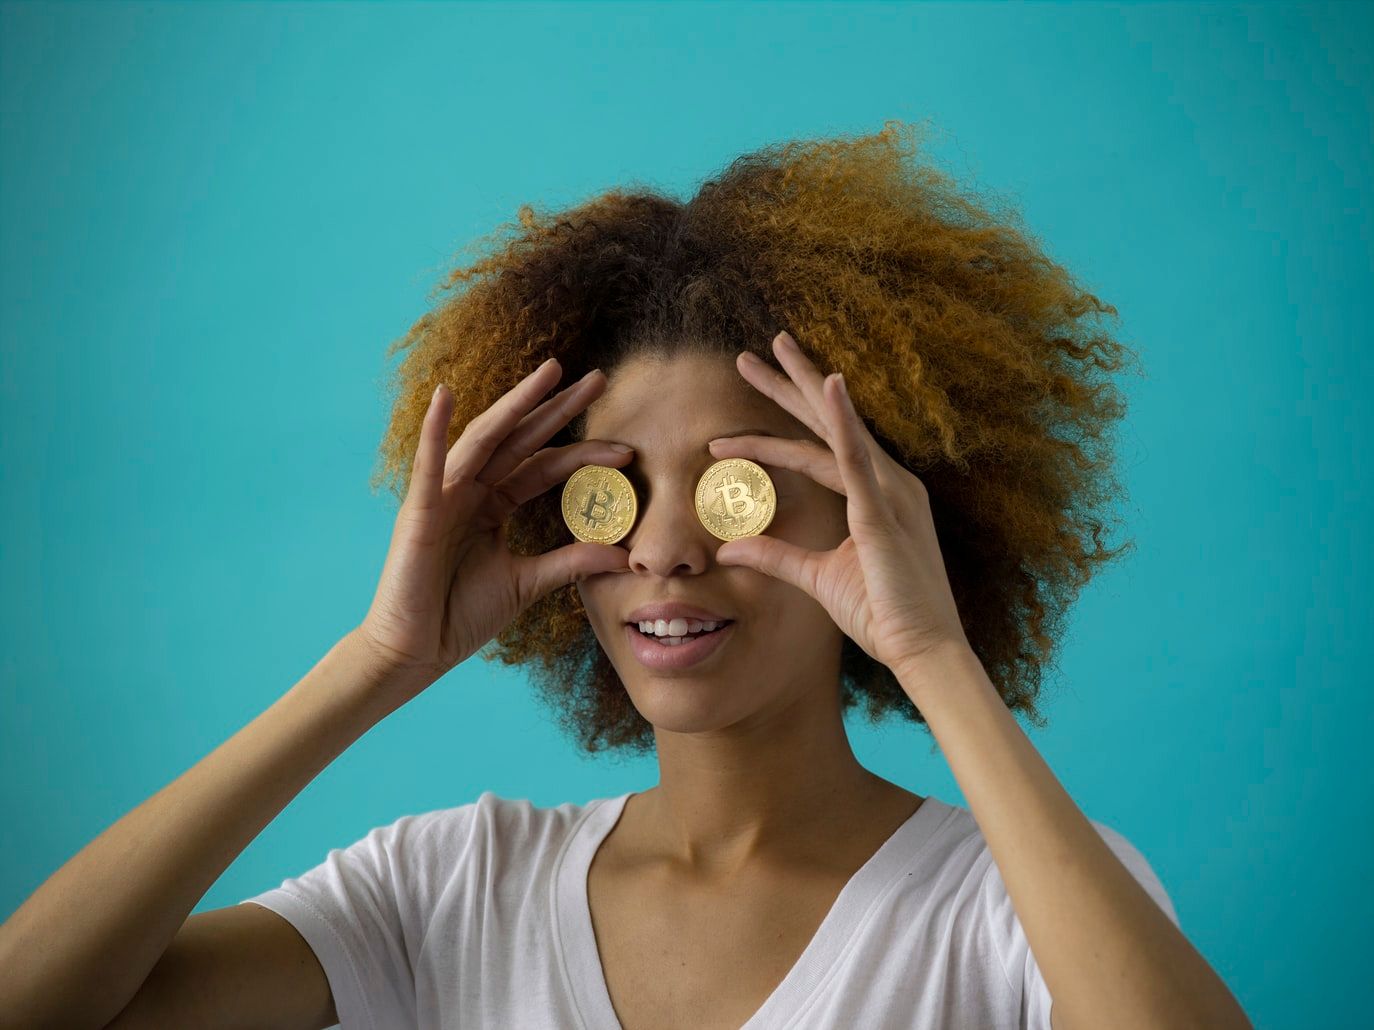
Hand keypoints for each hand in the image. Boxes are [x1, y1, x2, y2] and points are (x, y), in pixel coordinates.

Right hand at [355, 359, 633, 691]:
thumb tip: (625, 555)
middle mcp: (470, 491)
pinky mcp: (418, 512)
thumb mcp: (528, 584)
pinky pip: (428, 466)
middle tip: (600, 378)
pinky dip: (434, 430)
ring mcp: (443, 496)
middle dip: (558, 407)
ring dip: (515, 404)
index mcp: (494, 505)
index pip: (545, 467)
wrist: (415, 653)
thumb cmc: (460, 616)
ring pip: (485, 439)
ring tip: (548, 373)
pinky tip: (444, 397)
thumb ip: (571, 562)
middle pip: (522, 440)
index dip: (584, 454)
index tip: (628, 450)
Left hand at [707, 330, 970, 676]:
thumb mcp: (818, 578)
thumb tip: (730, 548)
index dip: (772, 436)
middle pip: (826, 423)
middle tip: (751, 353)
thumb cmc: (883, 615)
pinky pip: (857, 459)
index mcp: (877, 494)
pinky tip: (827, 384)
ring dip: (801, 387)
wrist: (924, 651)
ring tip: (770, 352)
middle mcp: (888, 482)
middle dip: (787, 385)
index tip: (727, 434)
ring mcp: (889, 493)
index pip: (816, 451)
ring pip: (834, 428)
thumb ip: (777, 556)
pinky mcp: (885, 513)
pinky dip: (842, 419)